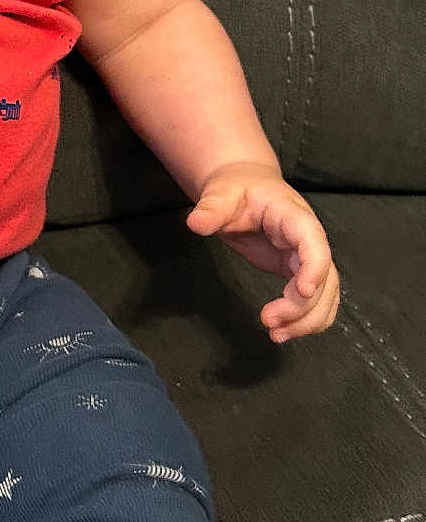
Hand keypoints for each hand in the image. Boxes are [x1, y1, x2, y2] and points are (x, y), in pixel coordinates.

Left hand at [186, 162, 338, 342]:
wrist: (244, 186)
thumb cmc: (235, 189)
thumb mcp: (221, 193)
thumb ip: (211, 208)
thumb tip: (195, 223)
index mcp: (294, 217)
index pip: (314, 243)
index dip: (314, 268)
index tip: (302, 292)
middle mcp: (308, 239)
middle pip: (324, 277)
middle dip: (302, 305)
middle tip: (269, 322)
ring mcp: (305, 256)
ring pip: (325, 293)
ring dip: (307, 319)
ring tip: (276, 335)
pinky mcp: (296, 269)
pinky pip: (314, 298)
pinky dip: (305, 318)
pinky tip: (284, 331)